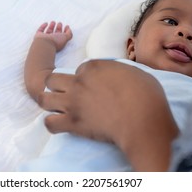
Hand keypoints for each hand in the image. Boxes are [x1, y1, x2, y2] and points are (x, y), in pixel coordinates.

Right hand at [34, 21, 72, 51]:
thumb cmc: (55, 42)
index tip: (66, 26)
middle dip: (58, 28)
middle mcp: (52, 41)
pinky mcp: (38, 36)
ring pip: (48, 32)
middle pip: (56, 34)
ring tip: (53, 22)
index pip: (63, 36)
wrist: (44, 44)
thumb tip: (69, 29)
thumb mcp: (66, 37)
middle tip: (60, 23)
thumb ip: (69, 33)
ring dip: (51, 26)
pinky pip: (40, 30)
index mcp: (58, 42)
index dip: (65, 31)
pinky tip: (46, 23)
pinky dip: (43, 26)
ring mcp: (45, 39)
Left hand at [38, 59, 177, 170]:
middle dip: (58, 85)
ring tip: (59, 108)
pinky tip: (62, 124)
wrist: (142, 122)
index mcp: (94, 66)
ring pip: (44, 98)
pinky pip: (49, 123)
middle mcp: (78, 81)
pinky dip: (53, 124)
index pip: (79, 69)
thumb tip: (117, 76)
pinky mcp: (72, 123)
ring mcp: (72, 102)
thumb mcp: (135, 72)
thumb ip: (119, 71)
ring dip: (50, 102)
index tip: (93, 87)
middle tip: (69, 95)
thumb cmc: (147, 97)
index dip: (85, 78)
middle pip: (53, 79)